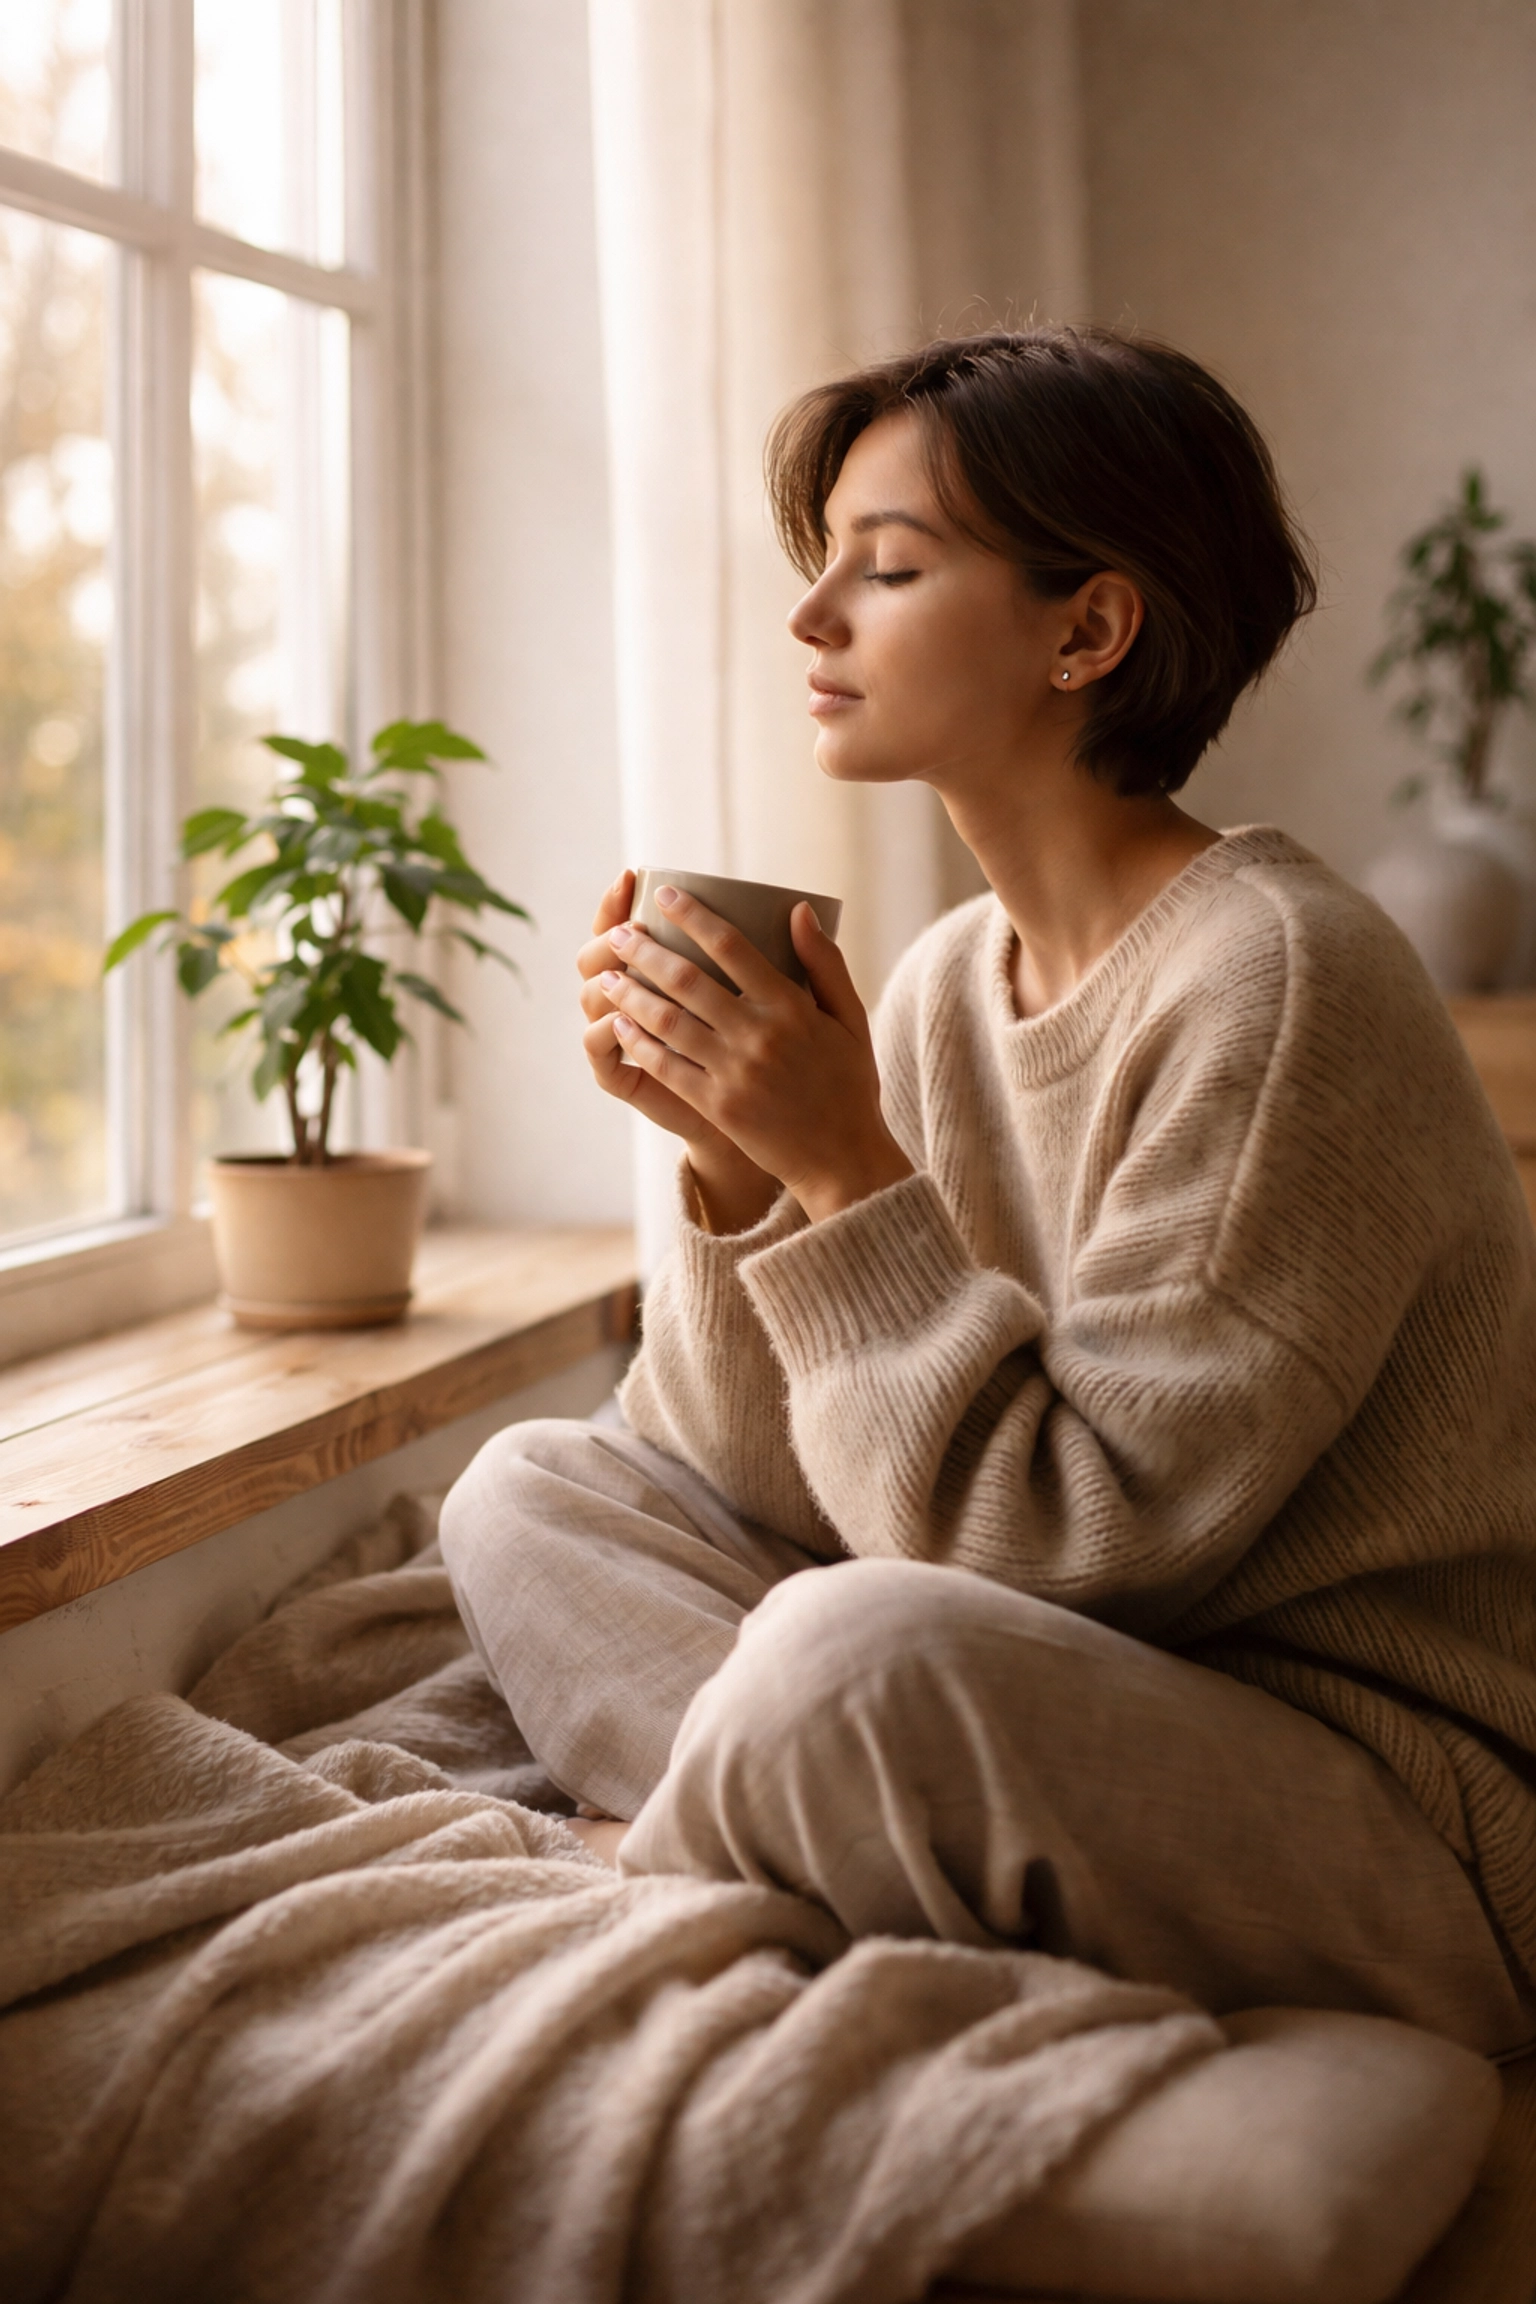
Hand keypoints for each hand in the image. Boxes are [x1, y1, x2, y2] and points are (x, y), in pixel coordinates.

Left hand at [594, 882, 912, 1223]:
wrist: (843, 1157)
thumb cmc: (849, 1083)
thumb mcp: (851, 1018)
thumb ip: (825, 963)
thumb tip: (799, 910)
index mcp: (792, 1007)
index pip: (732, 947)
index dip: (693, 916)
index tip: (664, 894)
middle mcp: (760, 1035)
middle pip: (688, 979)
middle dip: (645, 951)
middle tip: (620, 933)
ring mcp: (735, 1072)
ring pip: (669, 1021)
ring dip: (631, 994)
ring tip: (608, 975)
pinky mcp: (718, 1105)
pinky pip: (668, 1066)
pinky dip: (638, 1043)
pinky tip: (618, 1025)